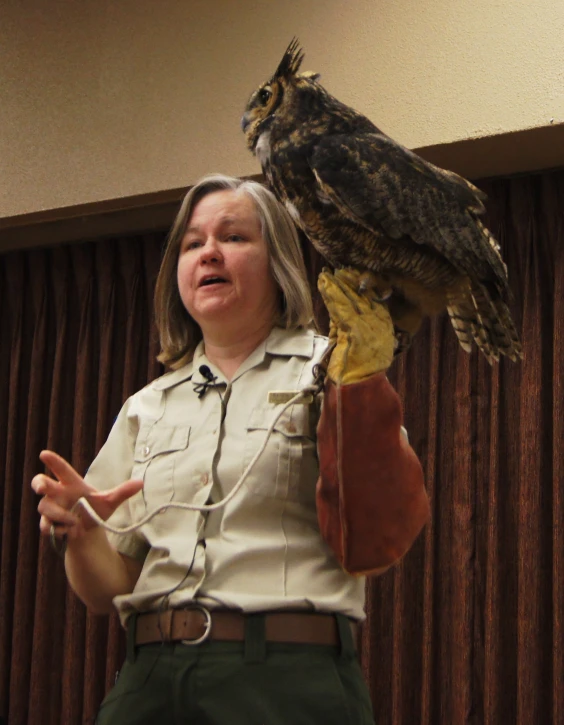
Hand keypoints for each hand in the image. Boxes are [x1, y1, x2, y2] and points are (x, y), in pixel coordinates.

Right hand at [32, 450, 142, 541]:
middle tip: (41, 488)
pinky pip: (46, 525)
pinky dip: (58, 529)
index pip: (61, 469)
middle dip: (39, 484)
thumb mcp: (109, 502)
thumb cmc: (95, 510)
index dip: (53, 461)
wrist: (87, 531)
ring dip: (61, 516)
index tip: (44, 454)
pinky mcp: (48, 522)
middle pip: (40, 482)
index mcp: (71, 483)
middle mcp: (57, 493)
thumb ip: (122, 492)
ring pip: (45, 507)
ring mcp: (51, 508)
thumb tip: (141, 483)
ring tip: (76, 524)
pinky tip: (69, 533)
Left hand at [318, 267, 394, 383]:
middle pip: (362, 296)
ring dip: (338, 285)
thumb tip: (337, 309)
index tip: (348, 274)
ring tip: (328, 273)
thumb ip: (348, 326)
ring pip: (351, 299)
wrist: (359, 385)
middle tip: (338, 269)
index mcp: (383, 325)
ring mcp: (368, 325)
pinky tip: (325, 283)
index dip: (358, 286)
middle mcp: (379, 322)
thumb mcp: (354, 343)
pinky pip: (341, 307)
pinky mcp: (355, 329)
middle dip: (348, 282)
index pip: (371, 299)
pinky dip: (331, 294)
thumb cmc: (356, 369)